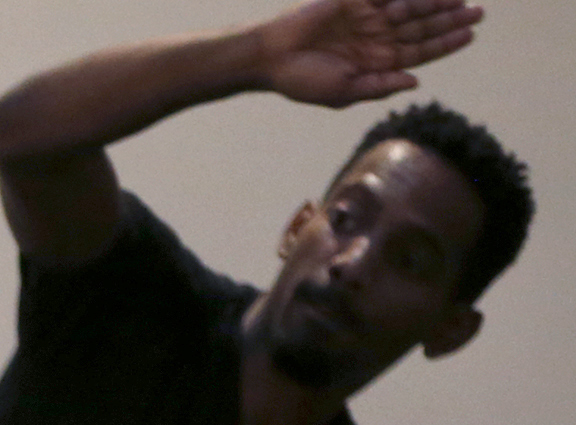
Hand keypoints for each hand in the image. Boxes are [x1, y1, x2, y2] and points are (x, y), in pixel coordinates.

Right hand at [253, 0, 479, 107]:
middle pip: (421, 28)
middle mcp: (376, 38)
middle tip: (479, 13)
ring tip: (462, 0)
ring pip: (411, 9)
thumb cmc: (302, 80)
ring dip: (437, 4)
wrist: (270, 57)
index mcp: (375, 63)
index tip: (469, 35)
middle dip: (450, 21)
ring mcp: (367, 18)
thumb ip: (378, 86)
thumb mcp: (342, 92)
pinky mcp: (356, 0)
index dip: (444, 44)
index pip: (418, 53)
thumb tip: (415, 82)